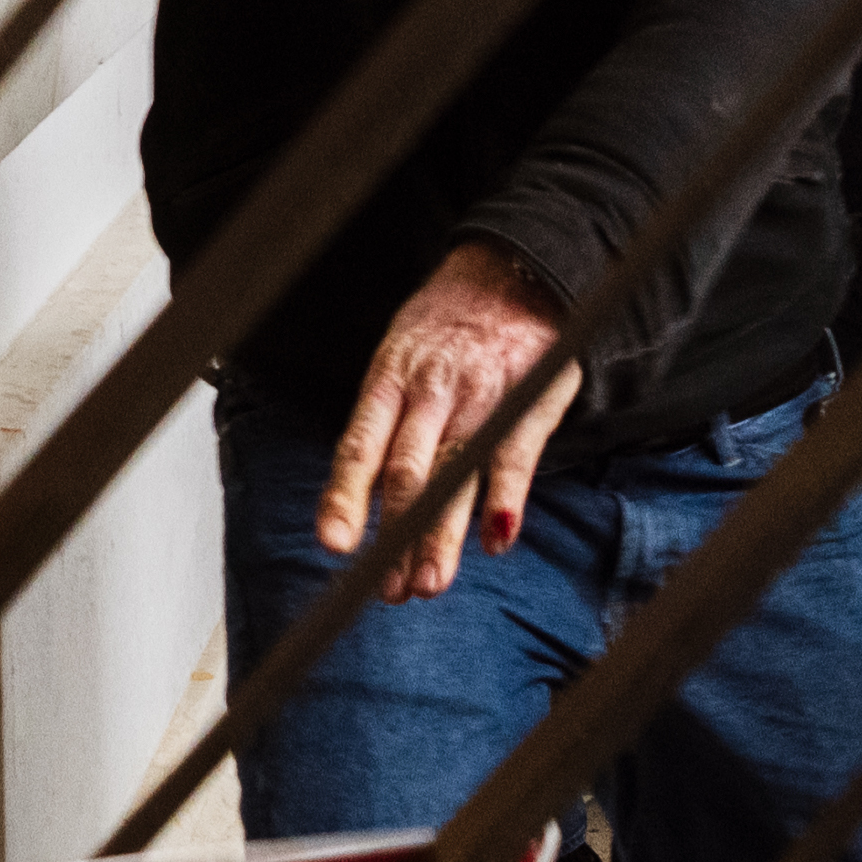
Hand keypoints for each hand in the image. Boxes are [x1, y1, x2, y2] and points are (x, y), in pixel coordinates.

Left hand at [317, 243, 581, 596]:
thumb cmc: (445, 329)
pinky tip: (497, 539)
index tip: (334, 545)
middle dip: (396, 535)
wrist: (512, 271)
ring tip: (429, 583)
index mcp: (389, 381)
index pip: (359, 447)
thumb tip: (363, 497)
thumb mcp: (399, 361)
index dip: (345, 497)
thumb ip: (387, 427)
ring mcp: (480, 397)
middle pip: (407, 471)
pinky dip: (506, 498)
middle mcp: (430, 392)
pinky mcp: (527, 401)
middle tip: (390, 590)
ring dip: (442, 533)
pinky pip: (515, 455)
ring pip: (455, 472)